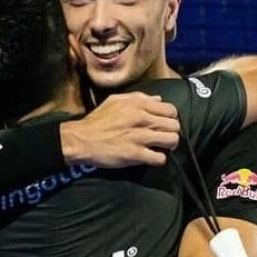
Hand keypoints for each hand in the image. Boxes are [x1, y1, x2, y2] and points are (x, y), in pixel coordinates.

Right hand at [60, 92, 179, 167]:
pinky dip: (158, 159)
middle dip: (171, 132)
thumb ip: (138, 97)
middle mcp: (142, 119)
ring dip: (168, 146)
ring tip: (160, 147)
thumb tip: (158, 99)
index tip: (163, 124)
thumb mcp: (115, 101)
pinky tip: (151, 157)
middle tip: (162, 137)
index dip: (170, 118)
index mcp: (138, 105)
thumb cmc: (97, 121)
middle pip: (174, 125)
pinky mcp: (135, 154)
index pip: (171, 110)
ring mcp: (140, 137)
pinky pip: (160, 158)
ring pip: (172, 140)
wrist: (81, 140)